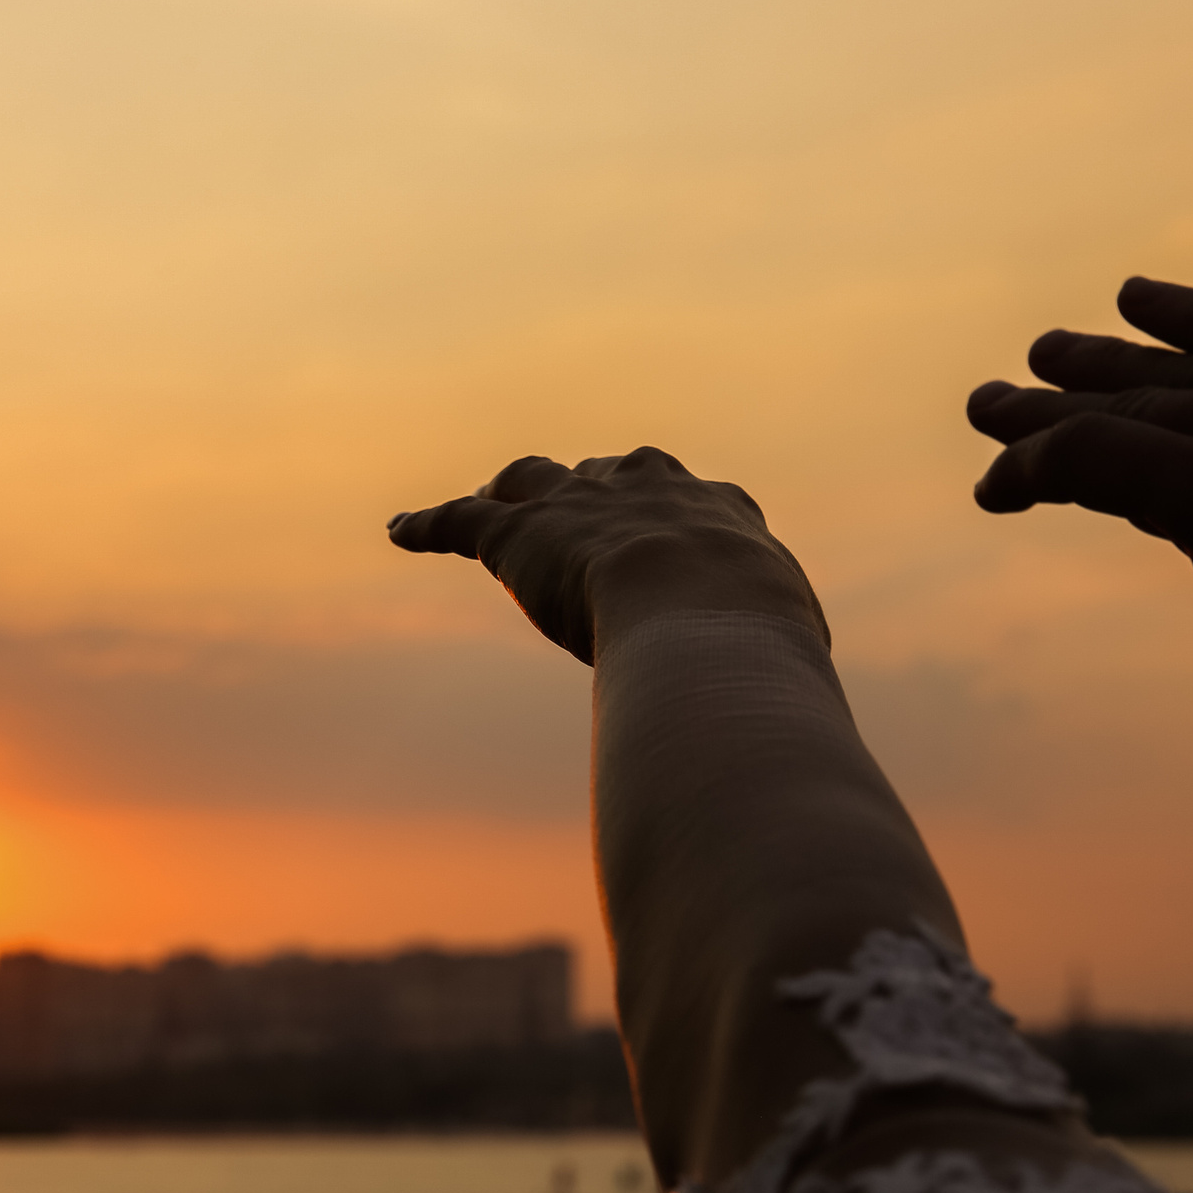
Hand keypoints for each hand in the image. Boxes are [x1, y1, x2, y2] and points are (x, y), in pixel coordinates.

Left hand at [386, 447, 826, 664]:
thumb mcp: (789, 648)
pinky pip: (461, 520)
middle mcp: (646, 487)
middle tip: (575, 511)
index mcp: (717, 510)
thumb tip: (792, 716)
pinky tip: (401, 530)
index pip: (688, 498)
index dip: (670, 517)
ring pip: (532, 480)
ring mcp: (580, 503)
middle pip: (607, 476)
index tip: (665, 534)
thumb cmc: (760, 645)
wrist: (705, 615)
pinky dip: (428, 524)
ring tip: (491, 505)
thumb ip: (779, 663)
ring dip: (511, 494)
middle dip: (592, 491)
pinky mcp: (518, 530)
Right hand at [968, 278, 1192, 693]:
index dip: (1026, 475)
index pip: (1092, 466)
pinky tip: (1140, 294)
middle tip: (980, 406)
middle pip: (1118, 405)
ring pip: (1175, 360)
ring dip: (1098, 358)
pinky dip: (1189, 311)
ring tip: (1042, 351)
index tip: (991, 493)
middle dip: (1039, 411)